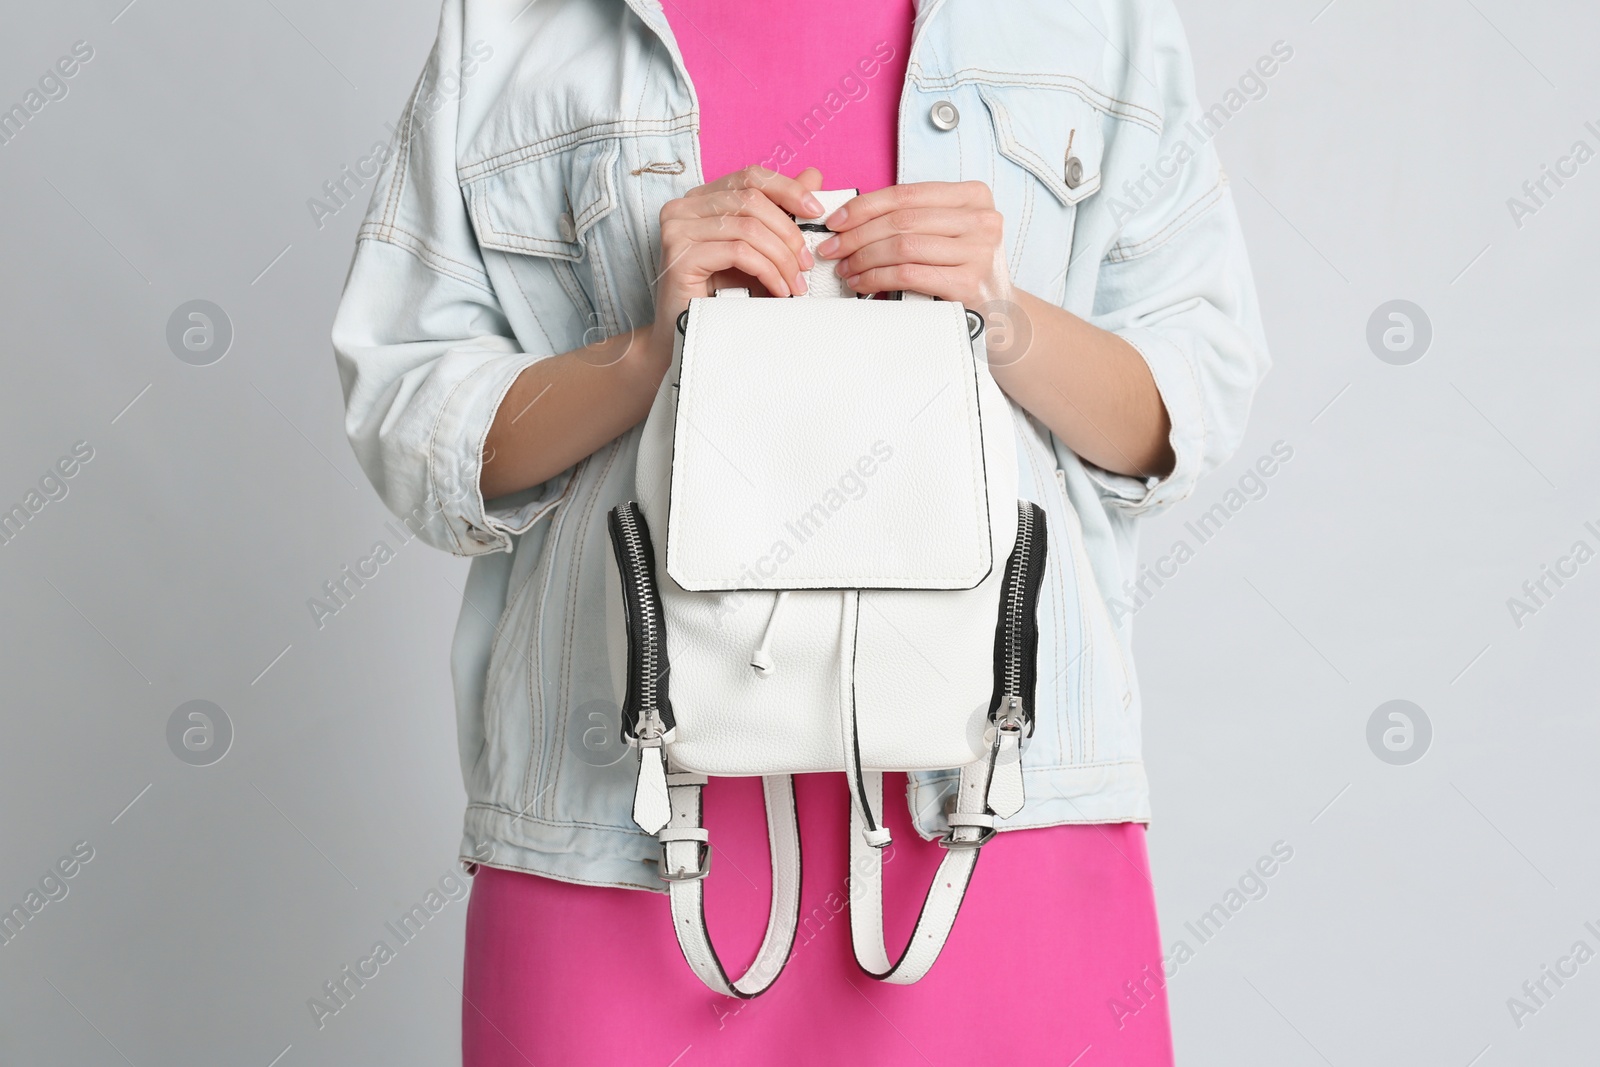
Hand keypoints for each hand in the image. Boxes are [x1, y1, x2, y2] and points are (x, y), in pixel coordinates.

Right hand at [648, 165, 825, 361]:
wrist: (688, 333)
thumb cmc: (720, 292)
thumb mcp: (756, 248)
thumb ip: (780, 212)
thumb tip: (814, 176)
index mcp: (701, 198)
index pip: (750, 176)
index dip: (787, 189)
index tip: (815, 211)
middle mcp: (684, 207)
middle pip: (751, 201)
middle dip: (788, 234)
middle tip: (806, 264)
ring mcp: (677, 229)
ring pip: (748, 228)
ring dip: (781, 258)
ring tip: (795, 284)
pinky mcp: (680, 256)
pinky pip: (738, 253)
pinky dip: (767, 271)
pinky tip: (778, 290)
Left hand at [815, 181, 1011, 308]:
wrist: (1001, 315)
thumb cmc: (963, 269)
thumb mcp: (948, 233)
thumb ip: (913, 219)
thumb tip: (851, 218)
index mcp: (973, 195)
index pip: (906, 193)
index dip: (864, 206)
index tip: (835, 221)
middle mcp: (982, 218)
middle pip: (902, 220)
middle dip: (857, 235)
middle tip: (831, 249)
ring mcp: (979, 250)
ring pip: (903, 246)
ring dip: (864, 258)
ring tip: (845, 269)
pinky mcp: (970, 282)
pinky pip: (909, 274)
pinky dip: (878, 278)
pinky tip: (862, 284)